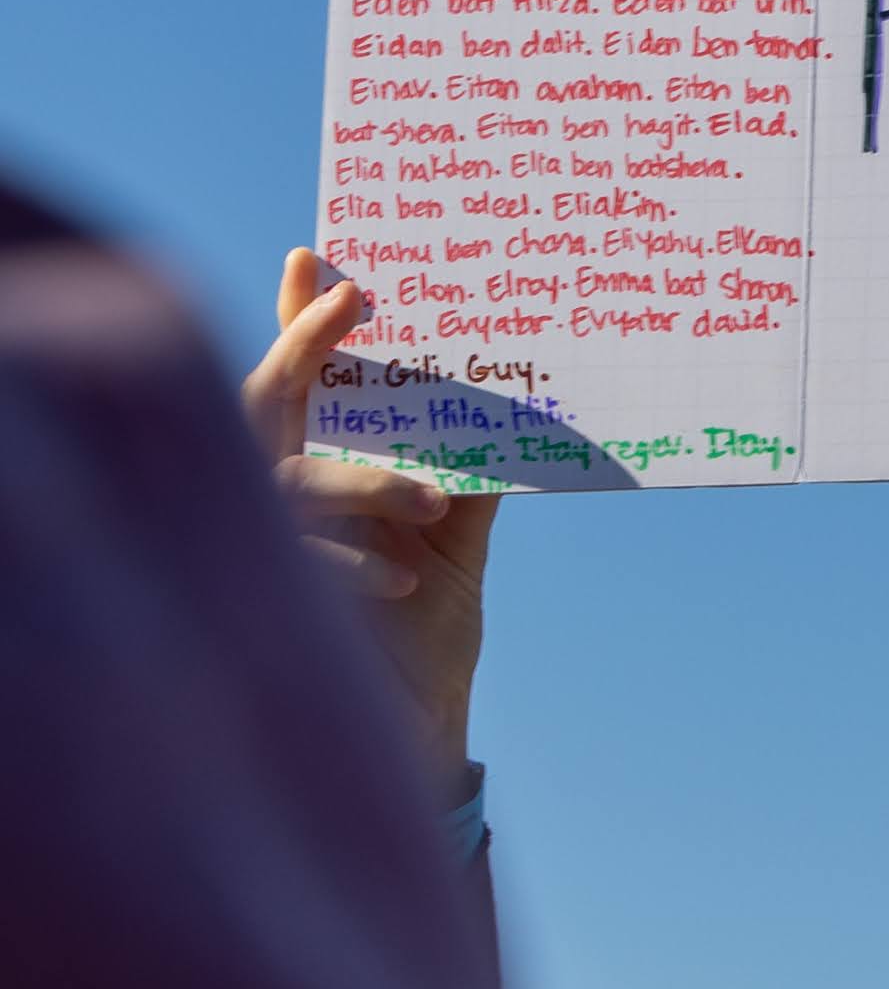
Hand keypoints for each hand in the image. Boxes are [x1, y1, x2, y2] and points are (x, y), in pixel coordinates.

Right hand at [244, 247, 497, 785]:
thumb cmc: (427, 628)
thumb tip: (525, 396)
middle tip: (350, 306)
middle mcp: (284, 497)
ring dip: (358, 483)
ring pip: (284, 482)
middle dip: (299, 353)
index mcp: (325, 470)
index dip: (300, 321)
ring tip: (430, 502)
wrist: (417, 726)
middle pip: (264, 406)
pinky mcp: (273, 606)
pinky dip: (350, 564)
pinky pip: (299, 567)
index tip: (321, 262)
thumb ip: (474, 472)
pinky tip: (400, 581)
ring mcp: (269, 549)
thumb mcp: (457, 540)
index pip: (301, 382)